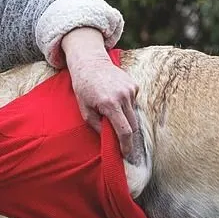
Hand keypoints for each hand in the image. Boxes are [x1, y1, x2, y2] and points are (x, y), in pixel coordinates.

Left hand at [62, 28, 138, 154]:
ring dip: (126, 118)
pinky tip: (115, 99)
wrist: (90, 63)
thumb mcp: (84, 110)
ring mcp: (130, 90)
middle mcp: (123, 97)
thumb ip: (97, 126)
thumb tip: (108, 139)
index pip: (124, 131)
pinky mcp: (134, 85)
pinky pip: (133, 103)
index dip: (126, 145)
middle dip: (127, 134)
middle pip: (133, 125)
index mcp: (110, 104)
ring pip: (134, 114)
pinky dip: (127, 106)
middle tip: (118, 139)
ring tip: (111, 111)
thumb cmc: (84, 88)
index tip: (125, 154)